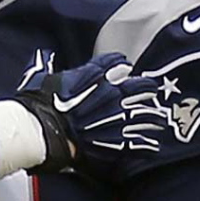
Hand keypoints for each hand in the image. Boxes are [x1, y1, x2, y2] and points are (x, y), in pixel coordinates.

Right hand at [17, 52, 166, 180]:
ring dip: (154, 117)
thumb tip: (44, 54)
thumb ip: (45, 64)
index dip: (120, 62)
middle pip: (139, 87)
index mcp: (93, 76)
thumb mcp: (40, 77)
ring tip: (159, 120)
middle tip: (152, 89)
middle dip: (147, 88)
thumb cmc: (40, 103)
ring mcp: (116, 117)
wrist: (44, 130)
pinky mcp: (115, 140)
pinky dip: (146, 145)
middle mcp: (111, 94)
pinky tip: (153, 145)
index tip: (124, 64)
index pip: (114, 62)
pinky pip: (137, 142)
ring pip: (145, 114)